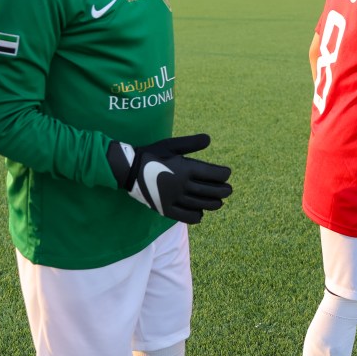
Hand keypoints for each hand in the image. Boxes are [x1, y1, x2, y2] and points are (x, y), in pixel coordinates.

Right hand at [107, 134, 231, 223]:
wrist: (128, 169)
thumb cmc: (152, 154)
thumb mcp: (171, 144)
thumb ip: (191, 143)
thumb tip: (209, 138)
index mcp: (186, 168)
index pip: (214, 174)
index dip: (224, 174)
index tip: (226, 174)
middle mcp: (182, 185)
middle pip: (210, 191)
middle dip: (223, 191)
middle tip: (228, 190)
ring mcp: (174, 198)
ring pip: (200, 205)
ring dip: (213, 204)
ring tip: (219, 202)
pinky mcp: (165, 209)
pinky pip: (185, 216)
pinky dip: (195, 216)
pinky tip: (200, 214)